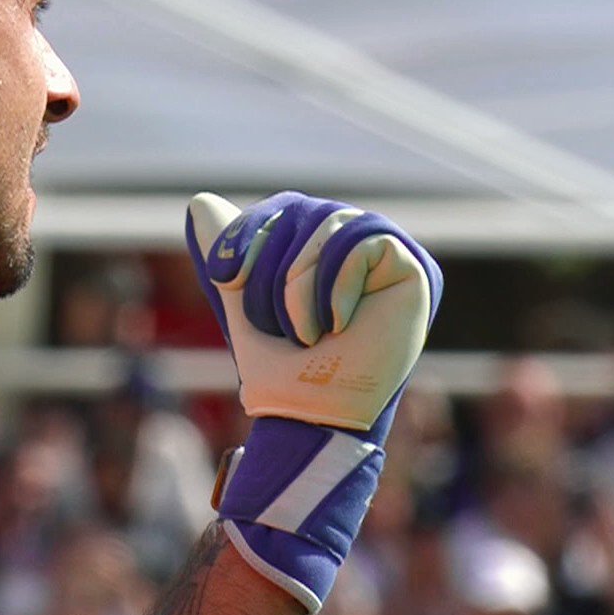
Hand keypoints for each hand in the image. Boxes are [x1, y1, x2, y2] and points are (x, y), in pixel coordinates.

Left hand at [186, 190, 441, 612]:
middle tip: (279, 324)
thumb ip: (228, 246)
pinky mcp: (412, 269)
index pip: (282, 208)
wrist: (305, 413)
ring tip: (304, 331)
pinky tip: (337, 325)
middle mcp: (355, 241)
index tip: (223, 276)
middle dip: (272, 269)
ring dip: (300, 282)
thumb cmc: (277, 363)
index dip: (246, 235)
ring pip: (331, 222)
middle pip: (302, 211)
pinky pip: (363, 241)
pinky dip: (335, 285)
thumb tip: (200, 201)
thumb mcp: (240, 294)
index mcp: (320, 242)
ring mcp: (385, 254)